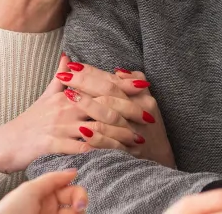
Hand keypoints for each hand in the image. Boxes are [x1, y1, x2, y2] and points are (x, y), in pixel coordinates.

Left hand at [0, 169, 87, 213]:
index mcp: (46, 194)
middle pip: (75, 202)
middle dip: (80, 204)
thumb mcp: (31, 189)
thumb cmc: (12, 209)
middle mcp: (51, 206)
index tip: (79, 201)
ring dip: (76, 213)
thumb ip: (53, 178)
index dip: (78, 193)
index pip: (70, 189)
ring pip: (74, 213)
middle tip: (78, 209)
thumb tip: (74, 171)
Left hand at [56, 62, 176, 168]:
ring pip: (108, 114)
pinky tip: (78, 128)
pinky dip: (95, 135)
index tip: (73, 65)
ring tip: (66, 95)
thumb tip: (117, 70)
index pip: (113, 81)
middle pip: (108, 93)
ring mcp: (133, 131)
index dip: (92, 73)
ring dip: (87, 104)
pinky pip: (110, 142)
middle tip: (63, 75)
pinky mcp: (126, 150)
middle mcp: (139, 111)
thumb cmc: (147, 125)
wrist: (158, 157)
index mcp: (142, 97)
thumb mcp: (146, 100)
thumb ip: (133, 82)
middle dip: (84, 83)